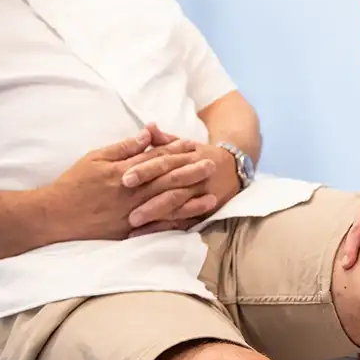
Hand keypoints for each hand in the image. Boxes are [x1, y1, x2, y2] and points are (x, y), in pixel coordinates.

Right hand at [47, 129, 210, 240]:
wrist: (55, 215)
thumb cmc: (74, 183)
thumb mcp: (96, 157)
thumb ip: (124, 147)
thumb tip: (147, 134)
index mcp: (125, 171)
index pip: (156, 158)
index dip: (176, 151)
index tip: (193, 145)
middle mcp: (133, 192)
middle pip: (168, 180)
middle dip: (191, 171)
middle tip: (213, 165)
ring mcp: (134, 212)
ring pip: (168, 204)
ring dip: (191, 199)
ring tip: (212, 195)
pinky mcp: (131, 230)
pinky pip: (159, 226)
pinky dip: (177, 223)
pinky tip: (192, 221)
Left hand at [121, 123, 240, 234]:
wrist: (235, 169)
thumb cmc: (202, 157)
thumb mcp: (186, 145)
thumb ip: (164, 140)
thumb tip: (148, 127)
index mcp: (188, 155)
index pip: (164, 161)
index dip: (145, 169)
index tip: (124, 178)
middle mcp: (196, 174)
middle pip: (171, 182)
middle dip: (148, 194)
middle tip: (125, 202)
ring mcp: (202, 193)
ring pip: (178, 202)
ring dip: (157, 212)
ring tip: (134, 221)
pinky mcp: (205, 210)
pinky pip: (185, 219)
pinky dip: (166, 227)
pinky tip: (147, 233)